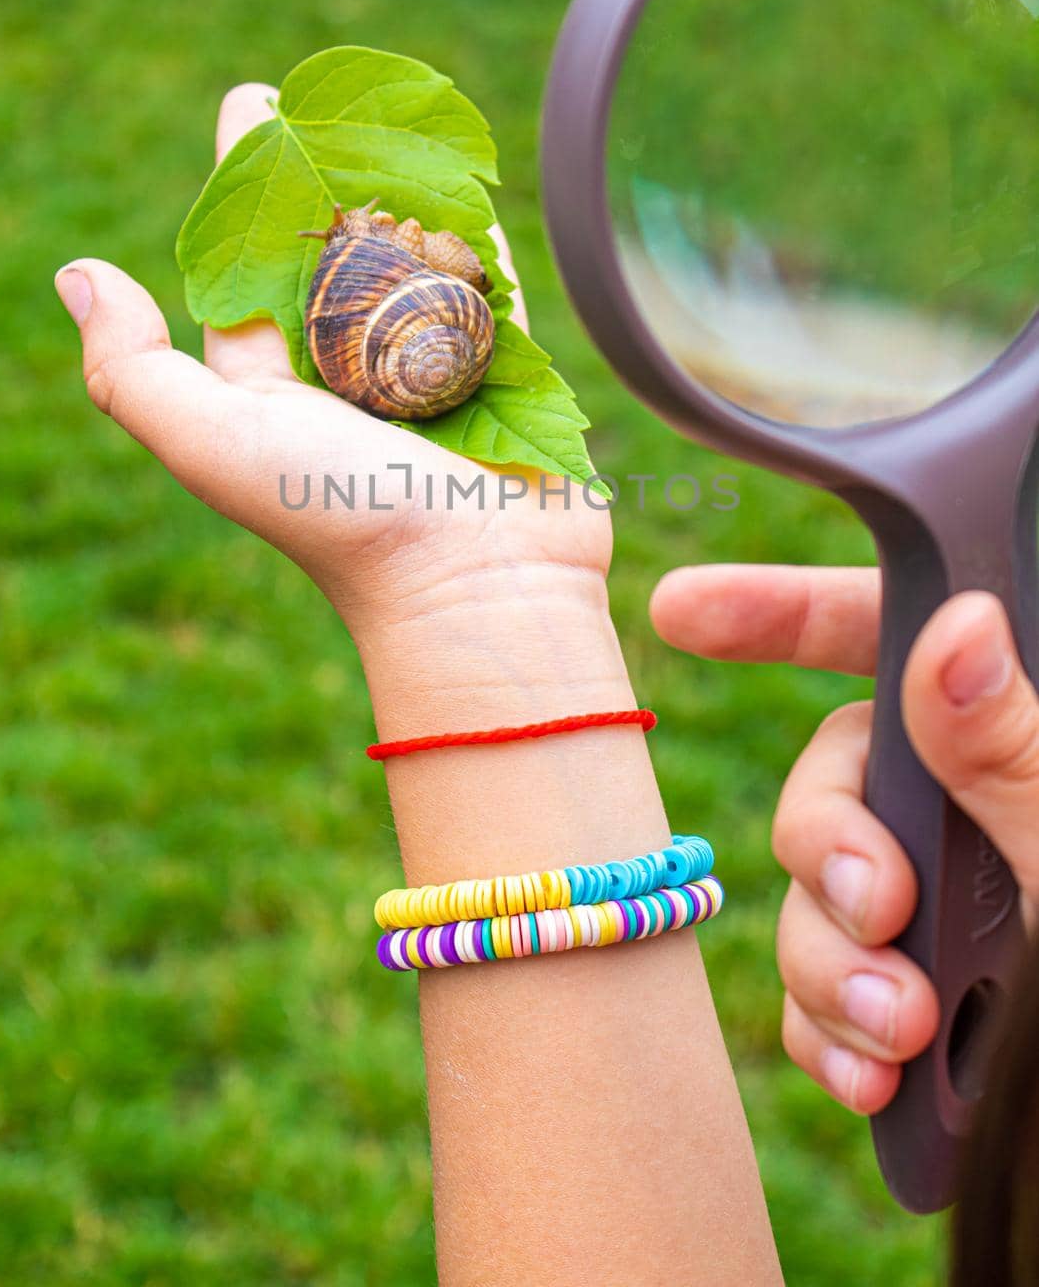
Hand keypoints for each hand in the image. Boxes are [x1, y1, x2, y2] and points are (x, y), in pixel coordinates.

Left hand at [55, 84, 610, 653]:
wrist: (475, 584)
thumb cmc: (338, 514)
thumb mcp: (210, 442)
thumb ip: (133, 368)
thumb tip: (77, 274)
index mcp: (268, 374)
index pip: (246, 255)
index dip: (245, 177)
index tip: (256, 100)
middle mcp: (343, 366)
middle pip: (333, 246)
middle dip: (332, 171)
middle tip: (340, 95)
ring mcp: (425, 365)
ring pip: (411, 255)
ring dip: (409, 190)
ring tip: (408, 118)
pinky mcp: (499, 369)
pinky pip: (487, 284)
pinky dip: (478, 235)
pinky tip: (475, 183)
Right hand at [650, 564, 1038, 1113]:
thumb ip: (1012, 752)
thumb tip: (955, 624)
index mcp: (1008, 733)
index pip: (887, 635)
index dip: (779, 610)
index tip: (678, 607)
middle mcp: (962, 804)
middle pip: (830, 782)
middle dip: (826, 850)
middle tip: (879, 910)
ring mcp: (934, 904)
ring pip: (813, 899)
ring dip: (831, 967)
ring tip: (897, 1029)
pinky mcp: (916, 998)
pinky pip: (822, 1000)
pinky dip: (830, 1038)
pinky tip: (870, 1076)